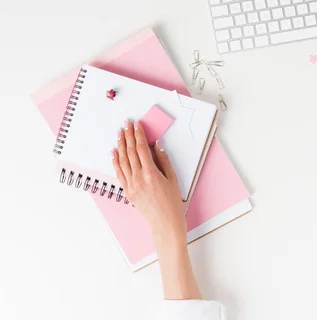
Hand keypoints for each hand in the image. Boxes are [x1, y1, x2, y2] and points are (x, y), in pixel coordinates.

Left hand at [112, 120, 185, 240]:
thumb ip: (163, 160)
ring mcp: (130, 185)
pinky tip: (114, 152)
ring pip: (122, 161)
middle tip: (126, 124)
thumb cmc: (172, 201)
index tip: (137, 125)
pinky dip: (115, 161)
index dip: (138, 135)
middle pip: (130, 152)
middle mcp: (138, 178)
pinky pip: (119, 173)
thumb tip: (157, 145)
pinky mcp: (127, 191)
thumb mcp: (172, 178)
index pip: (141, 149)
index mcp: (151, 173)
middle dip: (128, 136)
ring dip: (120, 145)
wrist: (164, 222)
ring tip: (119, 133)